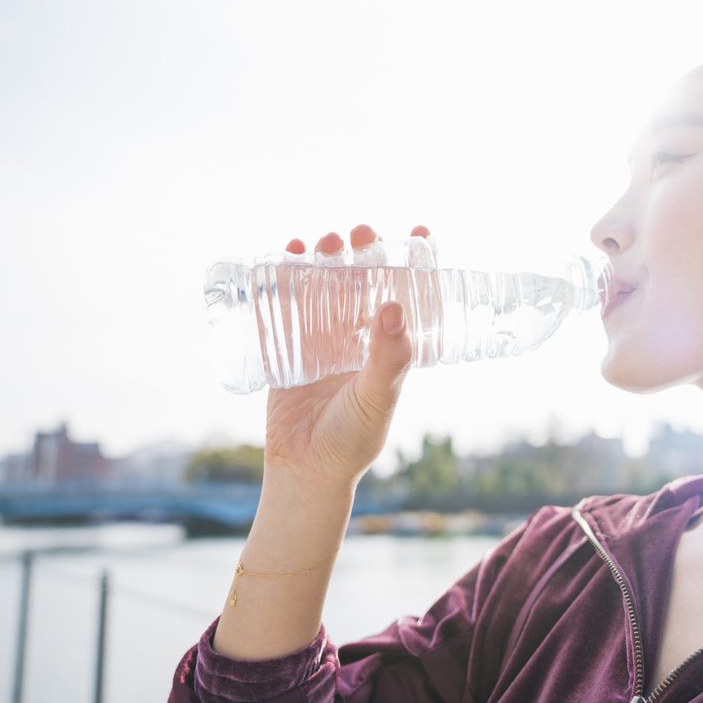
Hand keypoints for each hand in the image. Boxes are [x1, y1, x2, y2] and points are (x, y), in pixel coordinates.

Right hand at [262, 224, 429, 492]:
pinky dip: (284, 277)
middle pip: (362, 281)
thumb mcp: (377, 397)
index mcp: (388, 347)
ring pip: (325, 287)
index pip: (407, 295)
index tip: (418, 231)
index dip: (413, 262)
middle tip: (361, 232)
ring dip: (325, 258)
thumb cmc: (352, 440)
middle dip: (363, 251)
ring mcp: (322, 340)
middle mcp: (358, 338)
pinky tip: (286, 254)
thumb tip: (395, 307)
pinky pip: (286, 306)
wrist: (305, 471)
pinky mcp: (288, 347)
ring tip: (324, 241)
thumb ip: (388, 358)